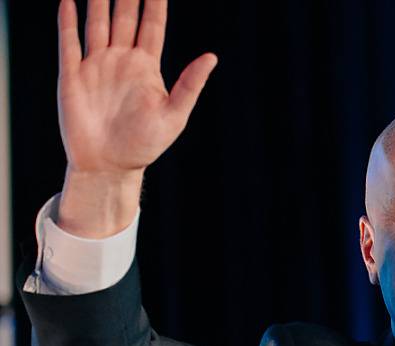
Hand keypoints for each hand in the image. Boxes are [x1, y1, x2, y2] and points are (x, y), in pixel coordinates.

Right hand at [56, 0, 215, 236]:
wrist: (109, 165)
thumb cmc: (145, 144)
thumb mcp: (175, 114)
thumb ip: (190, 84)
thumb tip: (212, 57)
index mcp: (146, 67)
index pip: (151, 26)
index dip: (154, 4)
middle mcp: (121, 61)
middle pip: (124, 18)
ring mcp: (96, 66)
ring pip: (97, 24)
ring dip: (98, 2)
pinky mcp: (72, 76)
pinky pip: (69, 42)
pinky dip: (68, 21)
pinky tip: (69, 2)